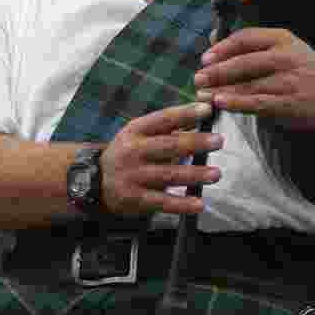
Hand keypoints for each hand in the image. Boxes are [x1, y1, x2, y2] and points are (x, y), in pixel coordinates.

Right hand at [100, 102, 222, 217]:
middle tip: (219, 140)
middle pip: (167, 146)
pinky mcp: (135, 199)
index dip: (185, 114)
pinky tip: (199, 203)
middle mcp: (133, 151)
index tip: (207, 110)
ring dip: (194, 175)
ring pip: (168, 175)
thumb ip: (168, 126)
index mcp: (136, 130)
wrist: (95, 181)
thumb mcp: (139, 134)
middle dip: (195, 143)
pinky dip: (181, 204)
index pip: (163, 119)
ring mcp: (133, 176)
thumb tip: (203, 112)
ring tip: (216, 174)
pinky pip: (161, 202)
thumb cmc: (128, 152)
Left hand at [194, 27, 314, 130]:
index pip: (245, 38)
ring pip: (248, 84)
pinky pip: (258, 102)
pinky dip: (237, 102)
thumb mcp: (281, 47)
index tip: (205, 58)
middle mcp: (285, 56)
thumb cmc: (300, 67)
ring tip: (202, 94)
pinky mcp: (290, 102)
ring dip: (221, 90)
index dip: (221, 48)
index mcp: (281, 38)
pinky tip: (221, 103)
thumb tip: (212, 39)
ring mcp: (289, 80)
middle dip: (217, 71)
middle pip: (243, 62)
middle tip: (198, 78)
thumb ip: (250, 45)